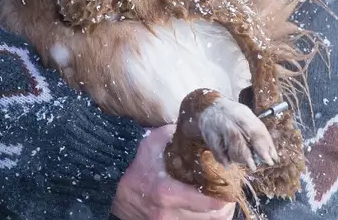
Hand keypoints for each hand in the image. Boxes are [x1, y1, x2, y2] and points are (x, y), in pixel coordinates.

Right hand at [111, 124, 235, 219]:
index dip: (226, 196)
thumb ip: (180, 135)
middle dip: (224, 208)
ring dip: (213, 216)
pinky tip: (200, 210)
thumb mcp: (155, 140)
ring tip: (218, 204)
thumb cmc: (132, 159)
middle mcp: (166, 214)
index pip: (210, 204)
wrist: (107, 180)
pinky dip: (198, 219)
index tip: (231, 186)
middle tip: (227, 194)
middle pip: (211, 219)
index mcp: (167, 193)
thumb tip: (201, 127)